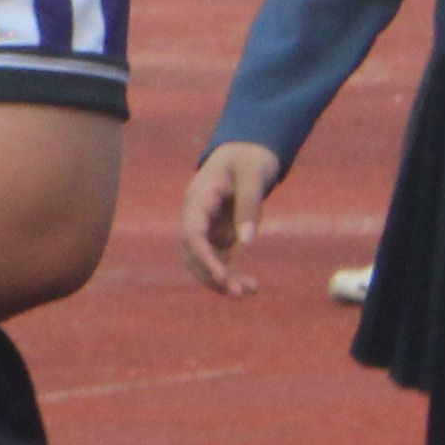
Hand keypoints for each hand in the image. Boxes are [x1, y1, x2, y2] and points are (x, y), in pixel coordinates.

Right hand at [178, 144, 282, 295]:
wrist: (247, 151)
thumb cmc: (249, 158)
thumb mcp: (253, 174)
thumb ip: (249, 205)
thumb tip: (247, 241)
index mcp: (198, 198)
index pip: (192, 233)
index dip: (203, 257)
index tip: (221, 276)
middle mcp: (197, 216)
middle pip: (192, 254)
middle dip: (212, 276)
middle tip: (240, 293)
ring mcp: (207, 228)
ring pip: (203, 262)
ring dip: (221, 281)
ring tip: (250, 292)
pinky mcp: (219, 236)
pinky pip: (220, 261)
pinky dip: (231, 276)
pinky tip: (251, 285)